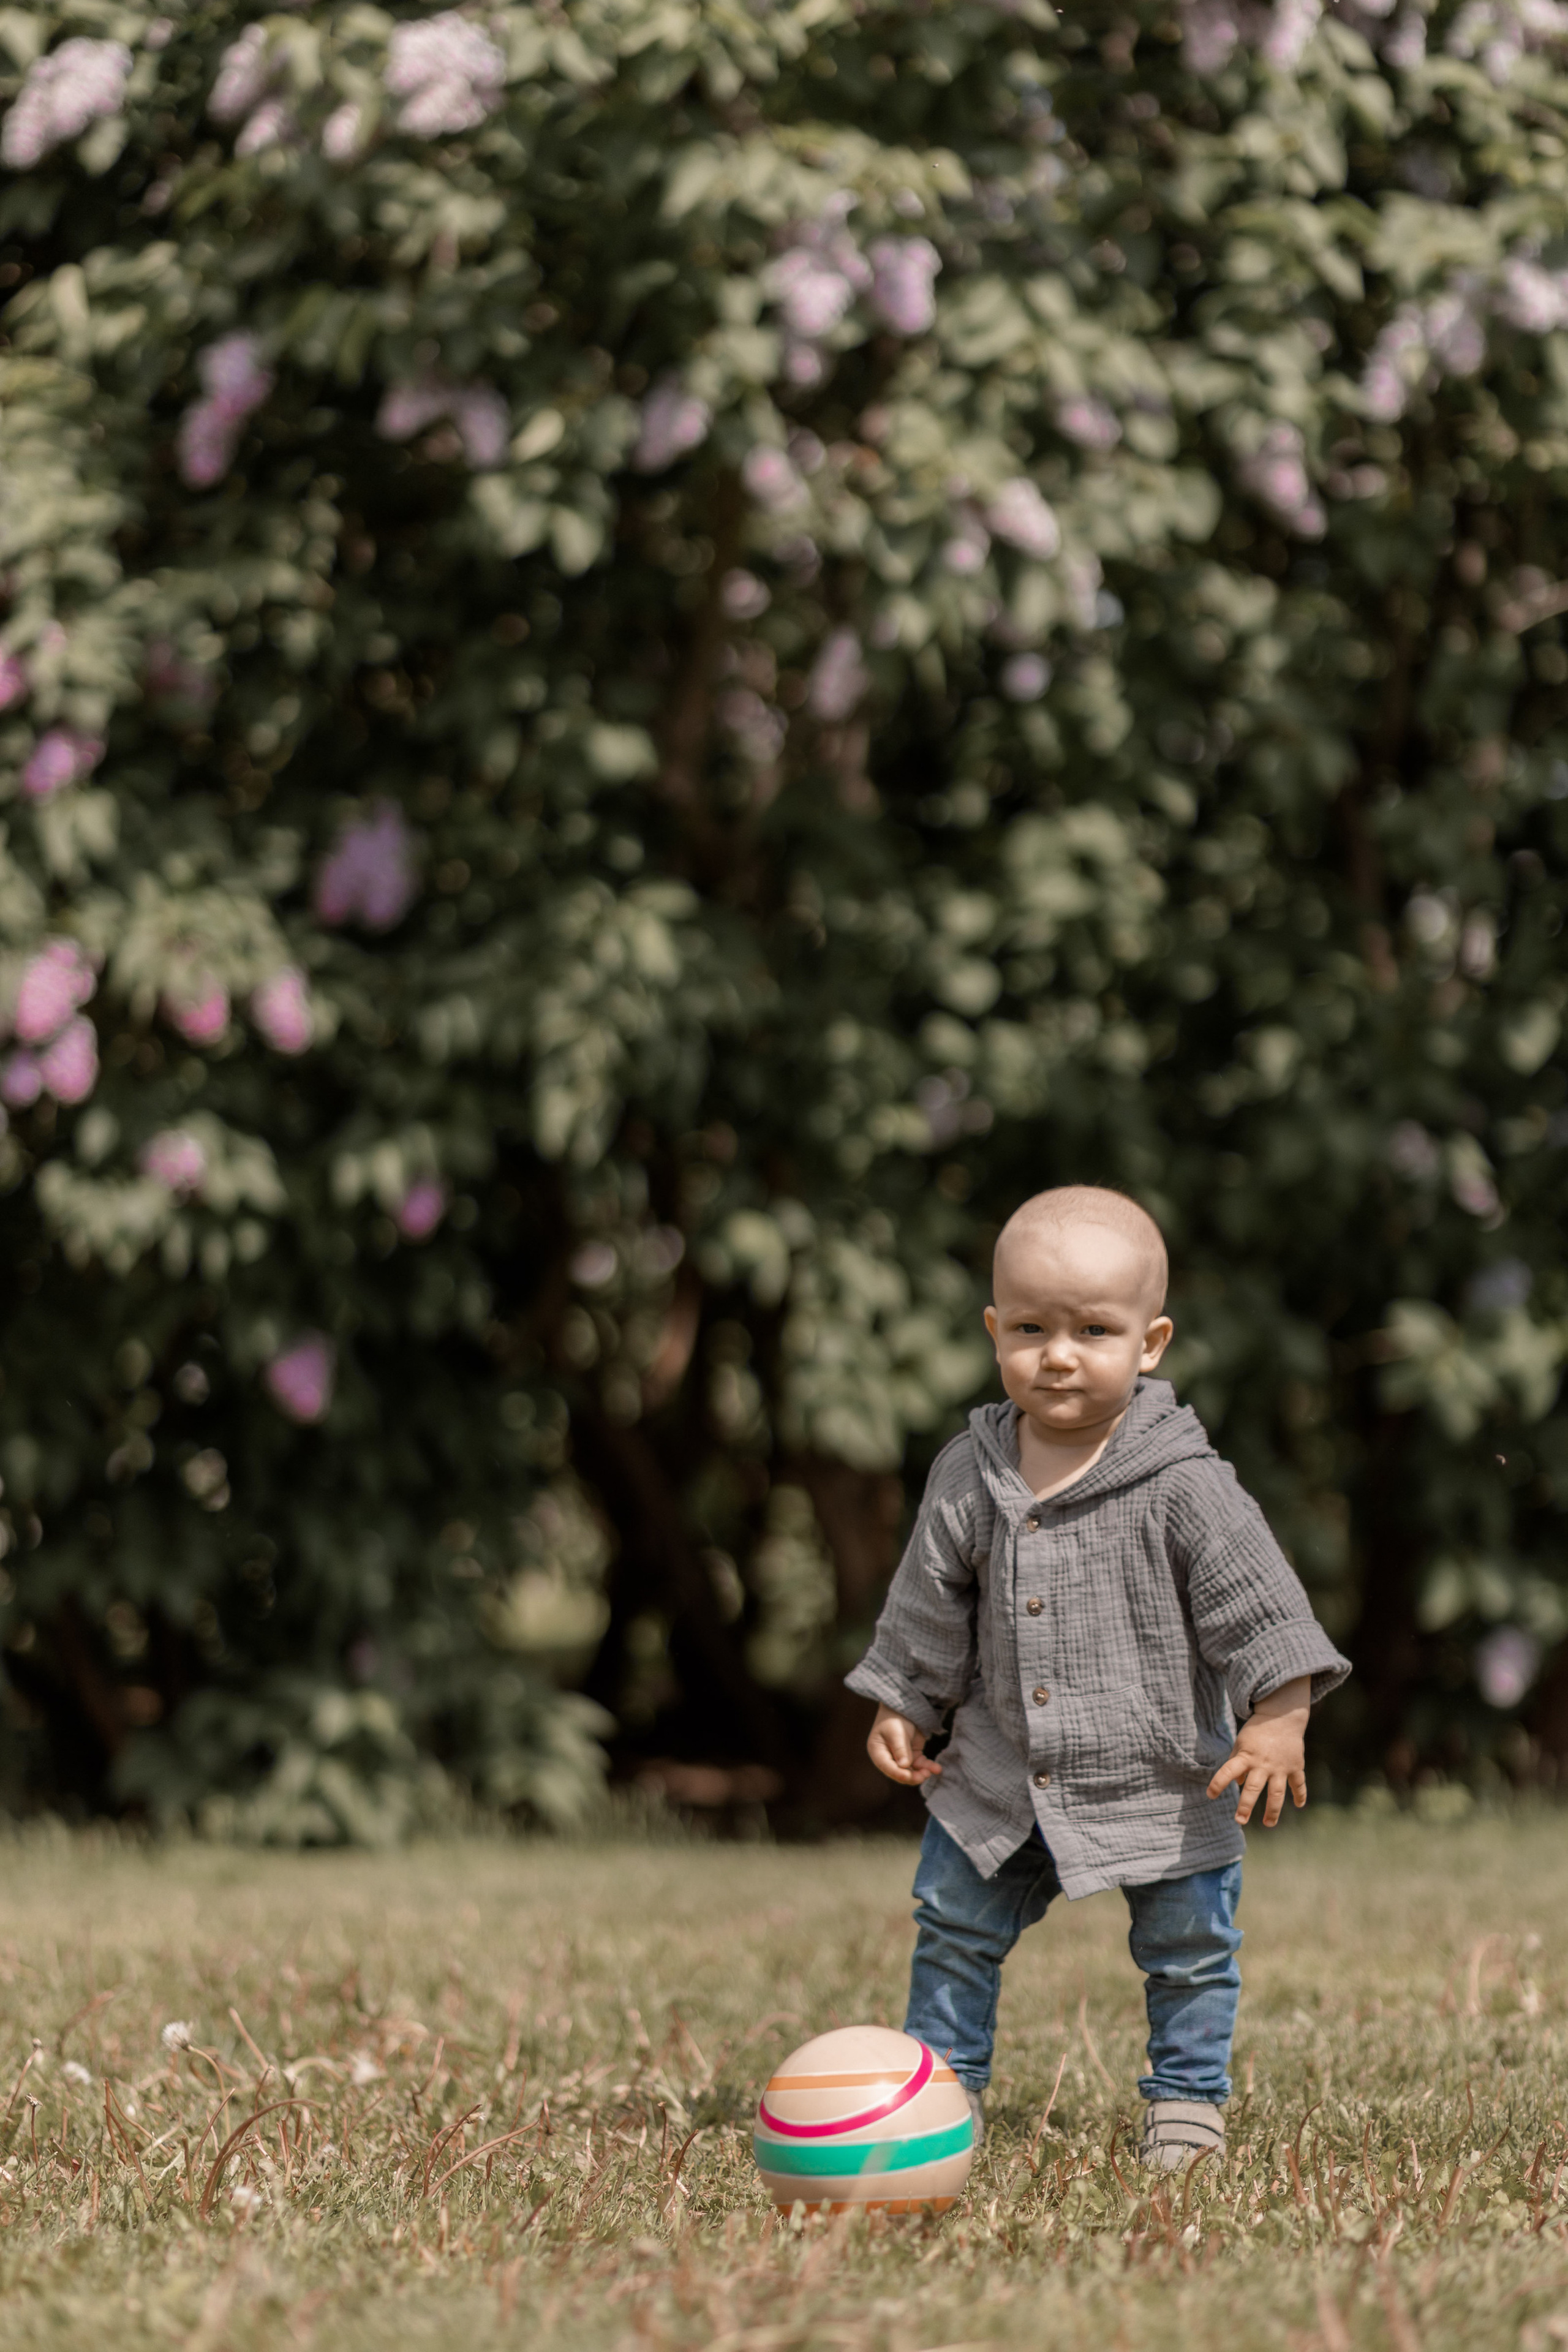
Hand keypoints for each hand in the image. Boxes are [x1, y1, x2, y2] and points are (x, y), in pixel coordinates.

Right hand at [867, 1704, 942, 1785]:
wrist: (904, 1706)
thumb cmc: (895, 1717)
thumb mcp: (896, 1731)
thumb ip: (900, 1749)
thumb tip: (905, 1766)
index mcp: (877, 1752)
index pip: (887, 1767)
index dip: (899, 1773)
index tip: (909, 1776)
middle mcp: (888, 1758)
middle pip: (900, 1773)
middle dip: (912, 1776)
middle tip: (924, 1775)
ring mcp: (901, 1757)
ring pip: (911, 1771)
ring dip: (921, 1773)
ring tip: (931, 1771)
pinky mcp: (912, 1755)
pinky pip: (920, 1765)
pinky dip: (928, 1767)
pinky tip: (937, 1769)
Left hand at [1206, 1675, 1309, 1826]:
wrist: (1281, 1715)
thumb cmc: (1257, 1731)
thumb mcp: (1241, 1743)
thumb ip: (1237, 1763)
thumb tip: (1238, 1784)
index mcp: (1246, 1756)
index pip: (1228, 1771)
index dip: (1218, 1783)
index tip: (1210, 1795)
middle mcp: (1262, 1764)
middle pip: (1253, 1788)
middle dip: (1246, 1806)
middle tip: (1240, 1820)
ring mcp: (1280, 1767)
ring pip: (1277, 1793)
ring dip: (1273, 1811)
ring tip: (1268, 1824)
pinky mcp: (1295, 1766)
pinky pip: (1298, 1784)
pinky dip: (1300, 1795)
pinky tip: (1299, 1805)